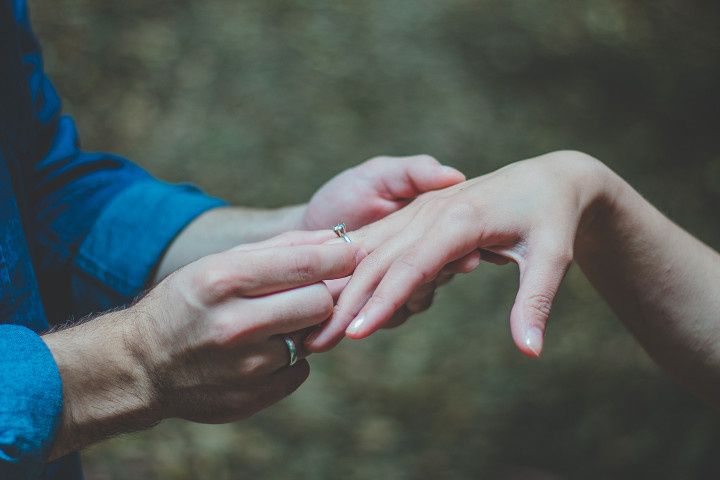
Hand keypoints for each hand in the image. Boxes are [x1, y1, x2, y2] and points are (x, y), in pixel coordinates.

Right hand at [136, 233, 359, 422]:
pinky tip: (260, 352)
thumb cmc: (188, 302)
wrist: (142, 364)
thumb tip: (336, 239)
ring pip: (312, 338)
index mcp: (223, 281)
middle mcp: (233, 325)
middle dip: (322, 294)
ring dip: (302, 328)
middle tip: (310, 291)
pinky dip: (289, 359)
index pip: (304, 266)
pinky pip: (299, 371)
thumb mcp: (221, 263)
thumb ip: (281, 248)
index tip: (354, 252)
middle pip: (320, 303)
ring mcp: (243, 367)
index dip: (339, 257)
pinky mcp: (251, 398)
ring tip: (273, 323)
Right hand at [305, 151, 612, 356]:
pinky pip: (375, 243)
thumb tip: (530, 353)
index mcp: (460, 220)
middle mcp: (430, 213)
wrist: (546, 177)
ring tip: (316, 328)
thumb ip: (534, 301)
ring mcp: (418, 212)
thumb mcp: (553, 257)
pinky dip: (349, 268)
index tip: (356, 335)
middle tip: (317, 343)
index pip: (412, 267)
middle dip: (346, 303)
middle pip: (378, 261)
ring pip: (369, 252)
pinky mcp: (415, 215)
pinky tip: (330, 293)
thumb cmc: (552, 216)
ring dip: (340, 289)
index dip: (383, 302)